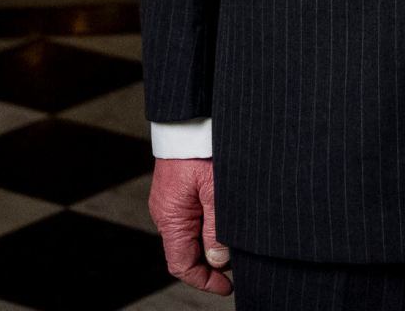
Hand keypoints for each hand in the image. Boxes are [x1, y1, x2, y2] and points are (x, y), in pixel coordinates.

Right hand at [149, 156, 231, 295]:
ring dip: (211, 245)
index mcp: (171, 217)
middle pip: (186, 253)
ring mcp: (170, 202)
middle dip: (211, 264)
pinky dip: (207, 228)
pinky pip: (191, 219)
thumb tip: (217, 262)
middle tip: (238, 266)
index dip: (204, 281)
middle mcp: (166, 213)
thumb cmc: (201, 149)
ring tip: (235, 244)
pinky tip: (224, 222)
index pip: (181, 265)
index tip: (228, 287)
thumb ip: (216, 229)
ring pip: (190, 237)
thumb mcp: (216, 192)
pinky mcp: (178, 191)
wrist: (189, 117)